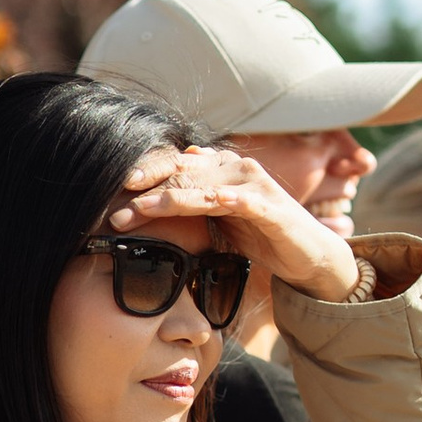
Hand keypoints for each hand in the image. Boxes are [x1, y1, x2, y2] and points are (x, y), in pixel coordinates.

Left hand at [108, 145, 361, 305]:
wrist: (306, 255)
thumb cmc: (261, 235)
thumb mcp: (219, 218)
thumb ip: (193, 202)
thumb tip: (158, 192)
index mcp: (220, 168)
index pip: (176, 166)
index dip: (145, 174)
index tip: (114, 189)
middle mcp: (236, 169)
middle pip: (183, 173)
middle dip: (147, 190)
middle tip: (116, 208)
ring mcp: (255, 186)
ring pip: (204, 186)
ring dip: (171, 198)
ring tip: (142, 208)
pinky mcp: (272, 208)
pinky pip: (243, 201)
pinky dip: (226, 199)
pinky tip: (210, 202)